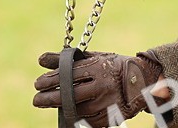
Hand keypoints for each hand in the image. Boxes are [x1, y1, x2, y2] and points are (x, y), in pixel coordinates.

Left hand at [33, 50, 164, 126]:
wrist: (141, 80)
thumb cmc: (111, 66)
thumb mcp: (91, 58)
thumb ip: (66, 59)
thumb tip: (41, 59)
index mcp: (97, 68)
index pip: (68, 75)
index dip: (50, 80)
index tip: (38, 83)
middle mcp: (102, 86)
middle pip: (70, 94)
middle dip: (49, 98)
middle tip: (36, 99)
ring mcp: (106, 103)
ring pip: (77, 109)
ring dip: (60, 108)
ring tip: (47, 104)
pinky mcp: (110, 117)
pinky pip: (88, 121)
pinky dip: (76, 117)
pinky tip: (66, 114)